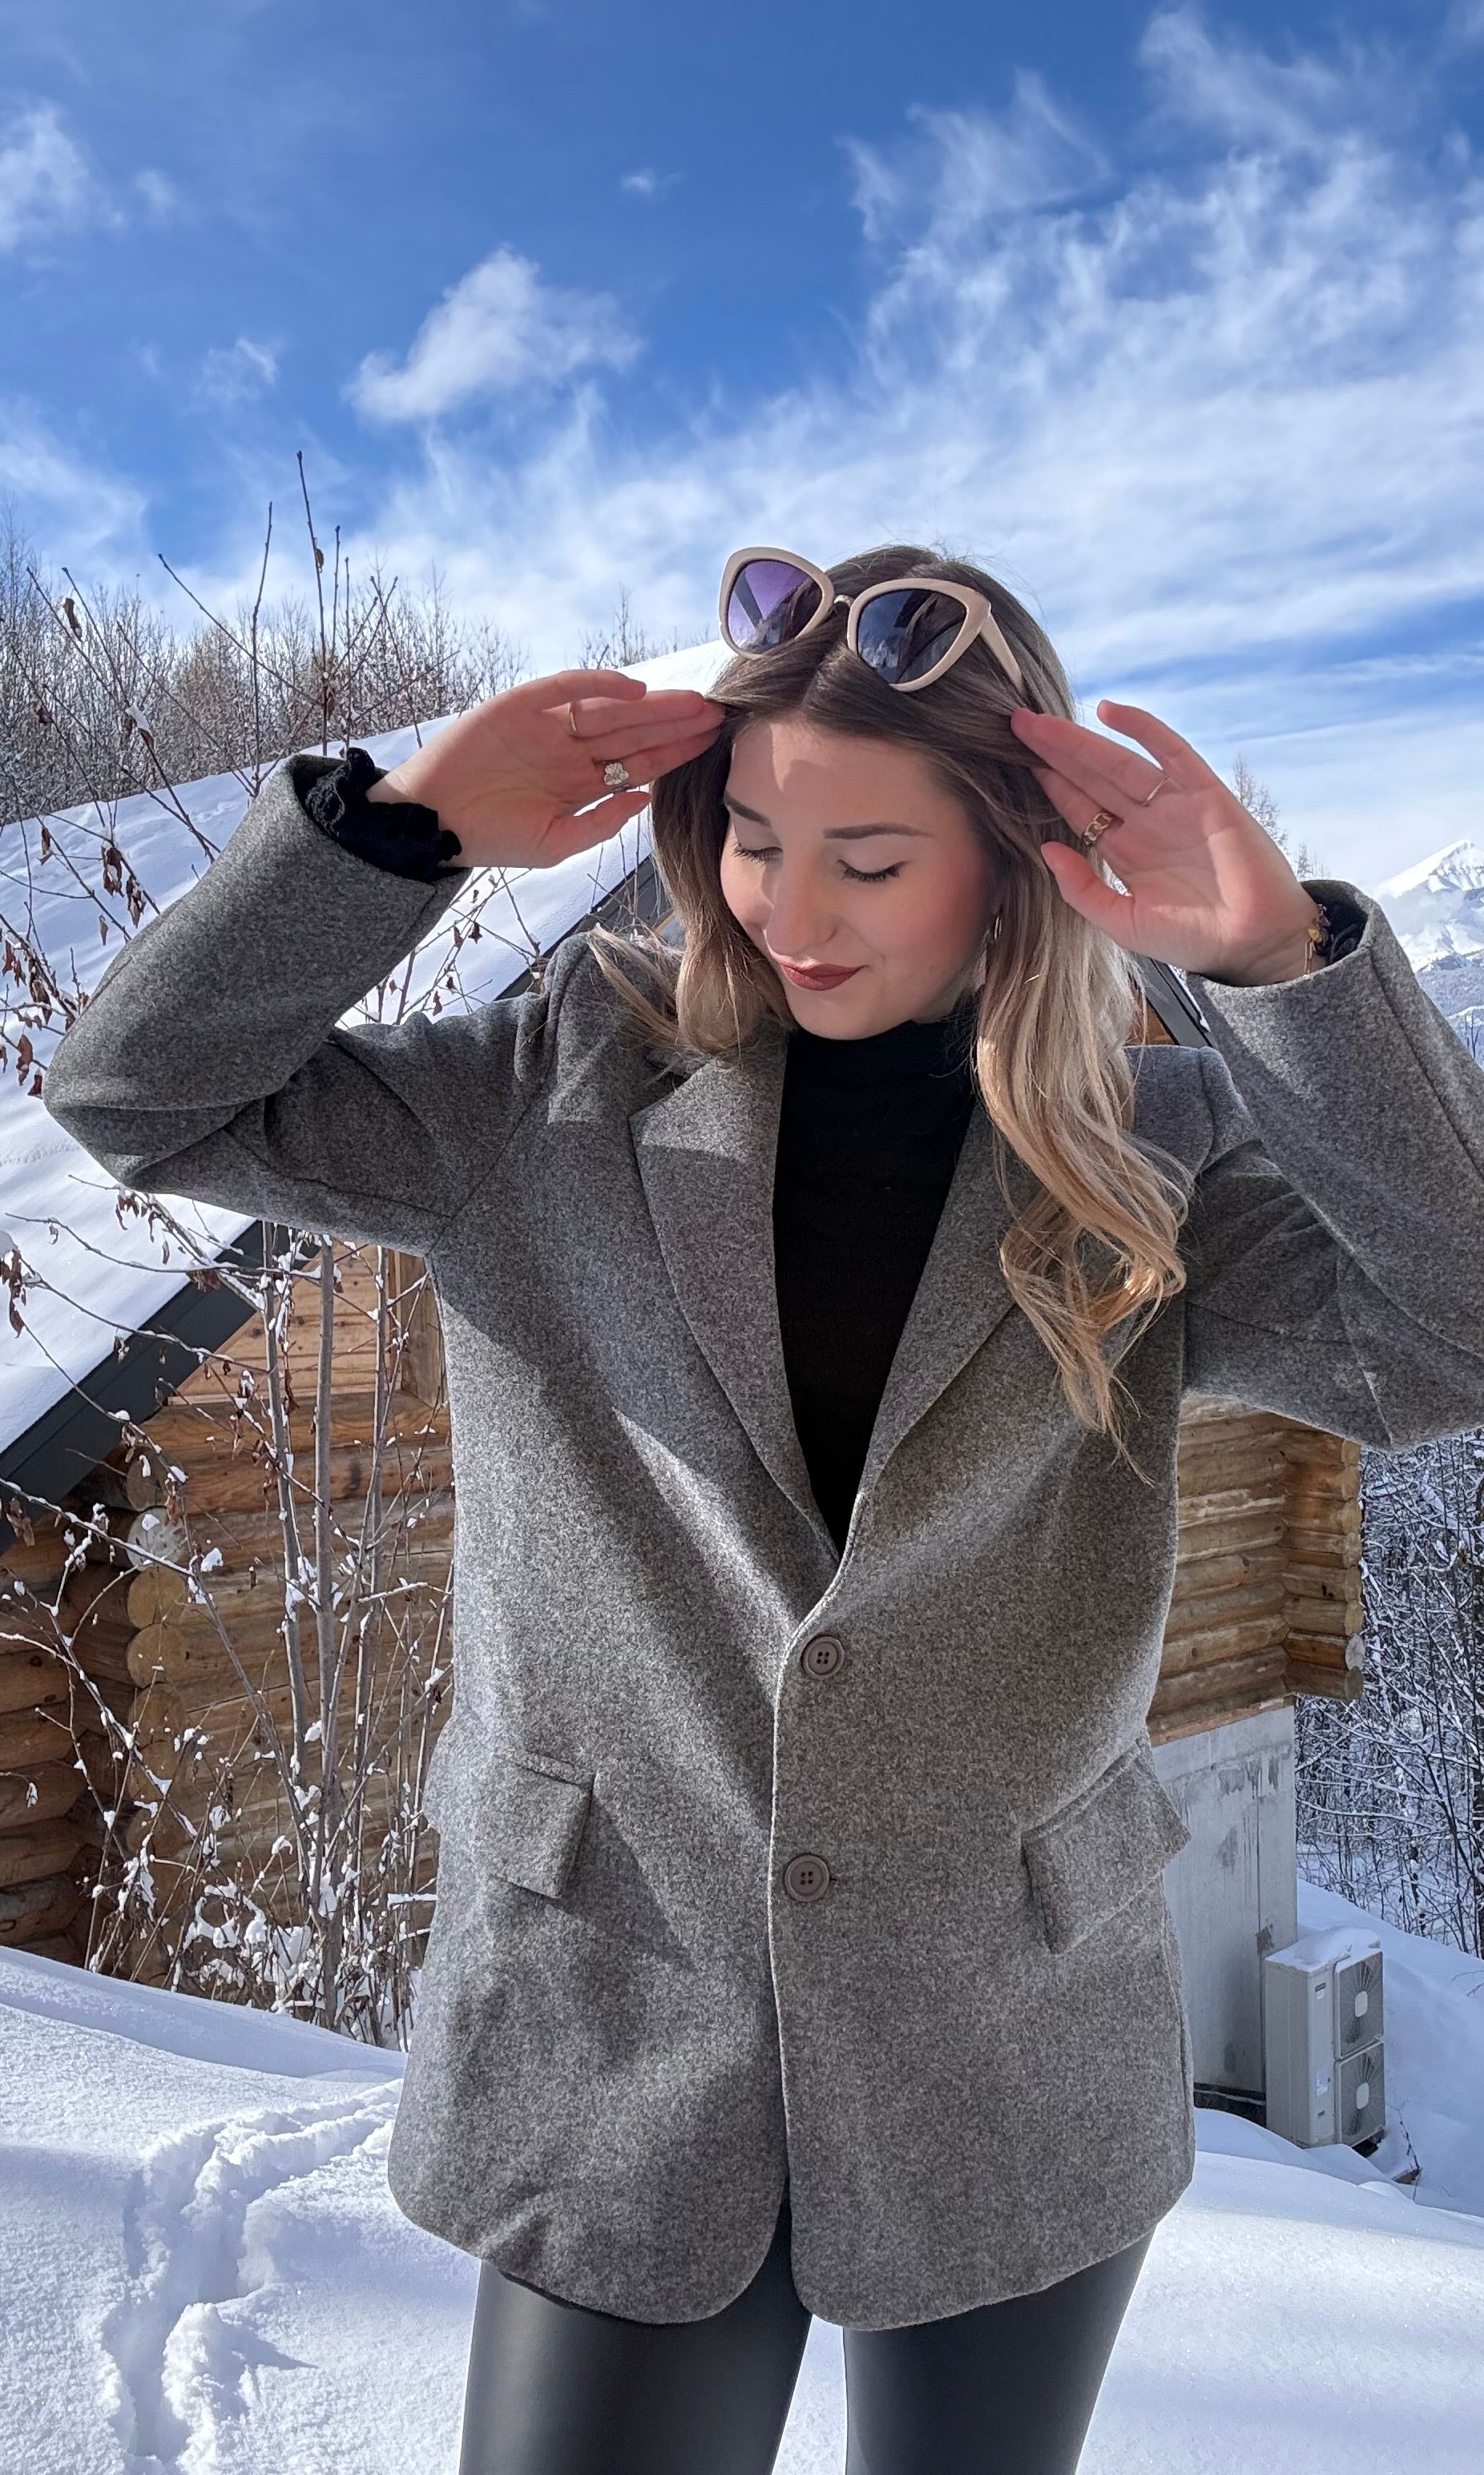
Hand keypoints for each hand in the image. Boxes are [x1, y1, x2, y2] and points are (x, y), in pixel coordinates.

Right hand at [367, 668, 727, 870]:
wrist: (432, 823)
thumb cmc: (491, 839)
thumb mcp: (556, 844)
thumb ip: (601, 823)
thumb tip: (646, 800)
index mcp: (581, 783)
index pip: (638, 763)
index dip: (674, 751)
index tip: (712, 743)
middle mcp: (570, 751)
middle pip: (633, 731)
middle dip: (674, 723)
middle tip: (717, 713)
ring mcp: (547, 726)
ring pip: (610, 709)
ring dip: (650, 704)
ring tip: (691, 702)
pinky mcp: (521, 705)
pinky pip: (566, 689)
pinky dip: (598, 684)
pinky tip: (635, 689)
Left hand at [1008, 700, 1321, 983]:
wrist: (1252, 943)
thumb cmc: (1192, 940)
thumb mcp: (1122, 922)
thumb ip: (1082, 890)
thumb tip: (1045, 848)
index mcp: (1126, 853)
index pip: (1080, 809)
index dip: (1049, 784)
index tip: (1013, 761)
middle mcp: (1146, 824)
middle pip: (1092, 779)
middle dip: (1055, 753)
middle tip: (1015, 725)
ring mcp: (1174, 806)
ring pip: (1120, 762)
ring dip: (1081, 740)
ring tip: (1041, 720)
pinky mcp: (1205, 794)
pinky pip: (1170, 752)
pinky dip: (1142, 728)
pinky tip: (1108, 711)